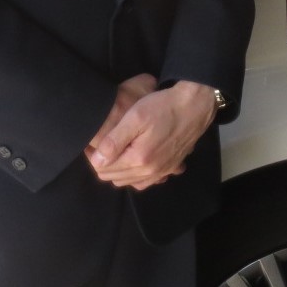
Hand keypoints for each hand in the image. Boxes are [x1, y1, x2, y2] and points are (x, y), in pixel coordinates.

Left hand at [85, 80, 217, 189]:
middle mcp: (151, 171)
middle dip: (105, 165)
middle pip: (116, 178)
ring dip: (121, 171)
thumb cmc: (163, 107)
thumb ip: (114, 141)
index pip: (104, 170)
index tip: (91, 144)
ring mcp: (163, 171)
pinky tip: (138, 161)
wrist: (195, 104)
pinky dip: (138, 175)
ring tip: (118, 152)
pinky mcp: (172, 167)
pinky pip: (149, 181)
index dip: (93, 158)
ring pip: (131, 182)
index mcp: (139, 160)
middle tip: (101, 146)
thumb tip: (96, 161)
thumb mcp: (135, 117)